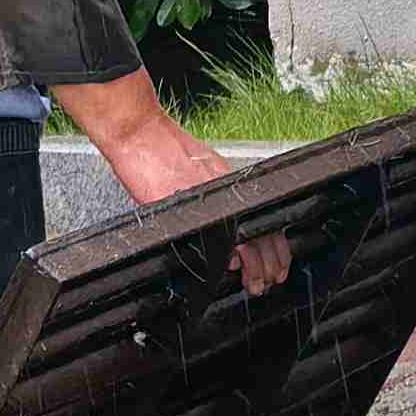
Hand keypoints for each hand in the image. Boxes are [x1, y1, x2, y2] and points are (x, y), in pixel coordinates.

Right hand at [57, 73, 289, 297]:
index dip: (276, 246)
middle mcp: (224, 192)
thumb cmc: (160, 147)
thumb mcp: (198, 169)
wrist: (139, 133)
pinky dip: (225, 256)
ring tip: (253, 281)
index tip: (276, 263)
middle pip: (262, 232)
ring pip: (246, 239)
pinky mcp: (184, 208)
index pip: (264, 218)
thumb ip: (215, 197)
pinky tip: (227, 265)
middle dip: (271, 262)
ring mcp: (208, 201)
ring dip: (254, 266)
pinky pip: (214, 238)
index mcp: (228, 183)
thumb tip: (224, 232)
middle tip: (271, 278)